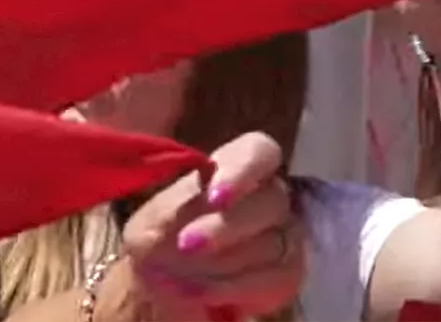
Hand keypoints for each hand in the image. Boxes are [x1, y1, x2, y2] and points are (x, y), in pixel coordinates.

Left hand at [122, 132, 303, 319]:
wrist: (165, 286)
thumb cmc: (157, 241)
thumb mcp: (151, 224)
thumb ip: (173, 211)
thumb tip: (200, 207)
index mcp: (230, 167)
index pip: (259, 150)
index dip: (243, 170)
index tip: (214, 198)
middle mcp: (266, 195)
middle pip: (272, 200)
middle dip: (225, 227)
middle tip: (186, 245)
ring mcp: (284, 233)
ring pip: (275, 243)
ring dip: (224, 263)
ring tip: (181, 275)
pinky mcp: (288, 271)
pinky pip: (278, 278)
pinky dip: (236, 287)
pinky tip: (202, 291)